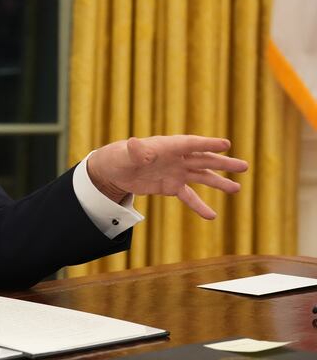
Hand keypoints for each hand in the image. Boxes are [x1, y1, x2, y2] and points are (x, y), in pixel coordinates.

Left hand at [86, 135, 248, 219]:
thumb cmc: (120, 156)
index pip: (190, 144)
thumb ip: (135, 151)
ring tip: (236, 188)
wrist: (115, 170)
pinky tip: (211, 216)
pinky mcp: (172, 186)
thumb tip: (135, 144)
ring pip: (201, 177)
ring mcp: (176, 172)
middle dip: (222, 163)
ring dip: (218, 182)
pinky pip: (189, 196)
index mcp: (167, 146)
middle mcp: (176, 158)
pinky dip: (199, 206)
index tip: (225, 144)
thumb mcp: (126, 154)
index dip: (207, 144)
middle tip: (244, 166)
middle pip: (203, 159)